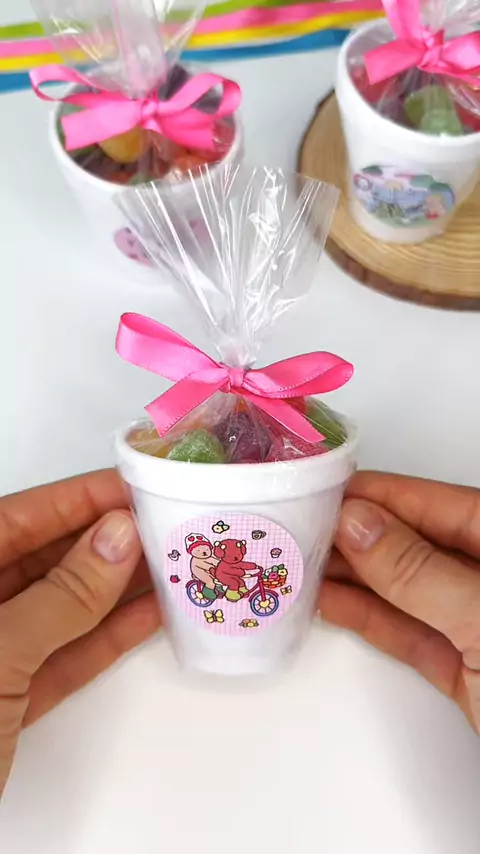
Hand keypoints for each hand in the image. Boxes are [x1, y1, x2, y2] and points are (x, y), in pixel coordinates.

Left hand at [0, 470, 160, 796]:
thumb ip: (61, 595)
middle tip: (164, 522)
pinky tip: (151, 615)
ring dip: (117, 589)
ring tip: (171, 562)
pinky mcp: (9, 699)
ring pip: (61, 607)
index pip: (19, 517)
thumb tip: (117, 536)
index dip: (79, 498)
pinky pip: (65, 656)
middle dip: (107, 541)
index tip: (134, 485)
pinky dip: (107, 638)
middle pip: (45, 558)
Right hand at [321, 472, 479, 733]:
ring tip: (299, 563)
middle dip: (357, 535)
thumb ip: (420, 571)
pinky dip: (366, 619)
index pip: (437, 504)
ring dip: (352, 578)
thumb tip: (360, 523)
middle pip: (416, 543)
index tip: (326, 489)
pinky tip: (329, 601)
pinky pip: (406, 633)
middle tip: (299, 528)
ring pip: (404, 589)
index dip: (380, 495)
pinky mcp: (463, 668)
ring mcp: (477, 624)